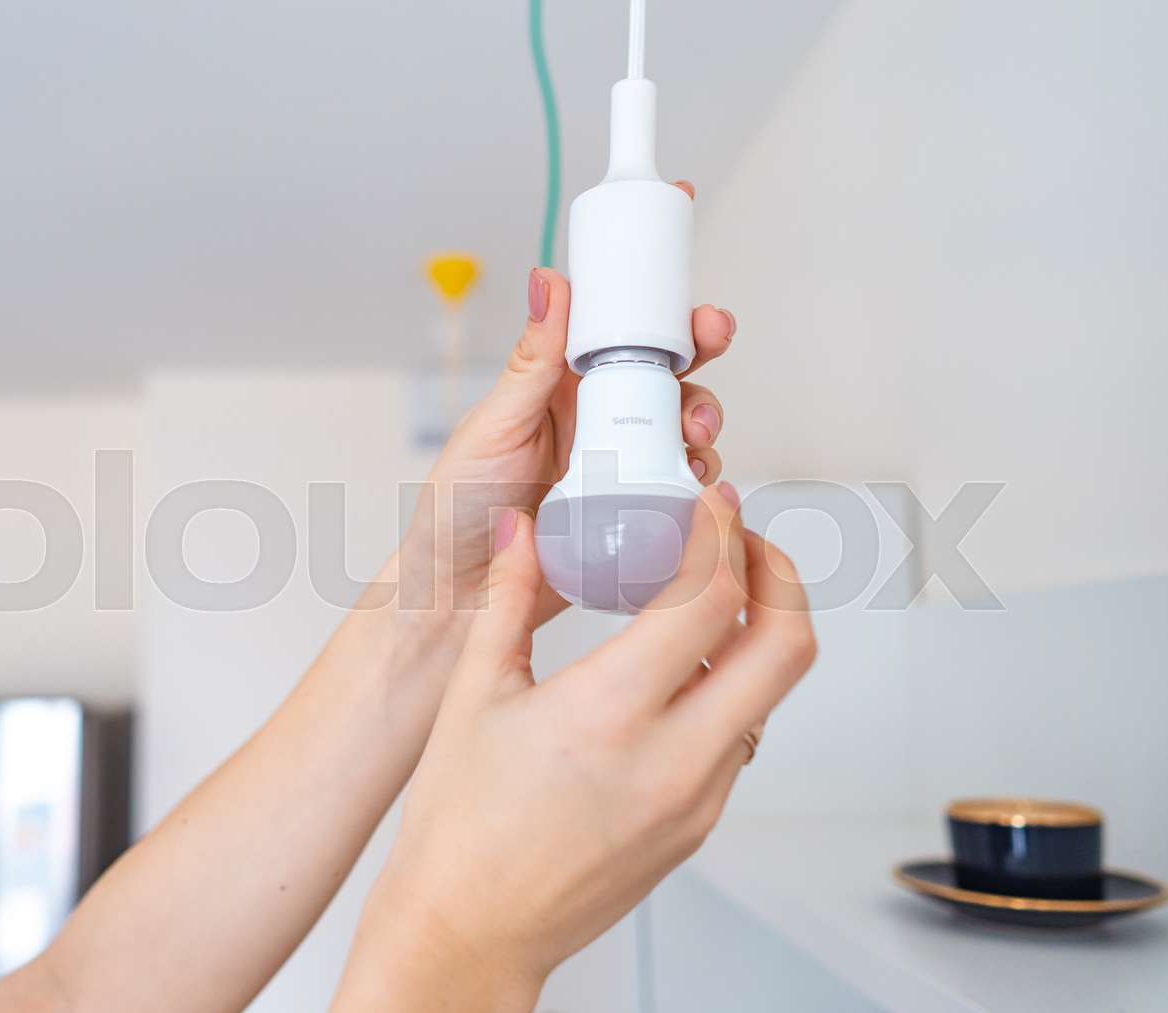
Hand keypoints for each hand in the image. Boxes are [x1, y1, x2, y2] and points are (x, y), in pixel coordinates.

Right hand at [376, 483, 812, 985]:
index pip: (710, 597)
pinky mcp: (698, 826)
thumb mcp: (473, 697)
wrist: (469, 932)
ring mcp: (696, 798)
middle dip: (776, 576)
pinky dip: (730, 687)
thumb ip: (509, 600)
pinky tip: (678, 672)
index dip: (722, 535)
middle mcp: (672, 757)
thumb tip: (524, 529)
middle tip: (737, 544)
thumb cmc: (458, 826)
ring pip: (771, 694)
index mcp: (609, 711)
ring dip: (757, 632)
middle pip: (786, 644)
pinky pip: (741, 739)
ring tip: (704, 601)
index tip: (713, 502)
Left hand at [404, 180, 736, 617]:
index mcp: (560, 385)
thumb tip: (547, 280)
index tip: (683, 259)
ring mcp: (620, 466)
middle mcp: (597, 419)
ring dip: (702, 417)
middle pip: (667, 370)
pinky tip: (696, 483)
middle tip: (708, 340)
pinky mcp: (637, 515)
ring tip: (693, 432)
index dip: (654, 292)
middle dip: (697, 349)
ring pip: (683, 427)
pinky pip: (684, 489)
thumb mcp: (493, 427)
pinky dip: (700, 481)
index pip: (615, 325)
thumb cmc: (458, 510)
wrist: (462, 598)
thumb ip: (530, 361)